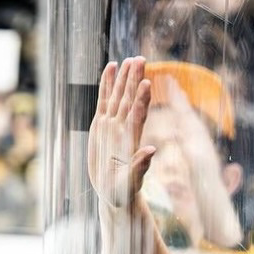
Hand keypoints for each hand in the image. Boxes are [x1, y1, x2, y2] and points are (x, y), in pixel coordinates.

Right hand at [88, 58, 155, 209]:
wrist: (114, 194)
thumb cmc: (123, 192)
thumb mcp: (131, 182)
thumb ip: (140, 166)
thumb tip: (151, 150)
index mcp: (130, 140)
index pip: (137, 115)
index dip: (141, 99)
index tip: (147, 82)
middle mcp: (122, 128)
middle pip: (129, 100)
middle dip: (134, 80)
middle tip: (140, 59)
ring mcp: (112, 125)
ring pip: (118, 96)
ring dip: (123, 78)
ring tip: (127, 59)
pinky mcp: (102, 125)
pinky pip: (104, 101)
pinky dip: (106, 85)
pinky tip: (109, 69)